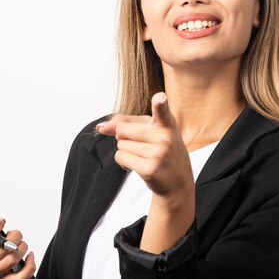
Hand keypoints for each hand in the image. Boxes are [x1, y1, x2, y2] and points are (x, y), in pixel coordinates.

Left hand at [97, 92, 195, 251]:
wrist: (178, 181)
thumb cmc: (163, 150)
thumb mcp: (151, 130)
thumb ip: (126, 122)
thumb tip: (100, 127)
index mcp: (166, 123)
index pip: (162, 110)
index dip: (159, 102)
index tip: (160, 98)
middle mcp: (164, 137)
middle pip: (122, 129)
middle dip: (124, 137)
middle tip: (142, 144)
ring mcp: (157, 154)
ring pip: (120, 145)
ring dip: (126, 150)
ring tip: (144, 156)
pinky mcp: (149, 169)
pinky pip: (121, 157)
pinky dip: (124, 162)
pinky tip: (139, 165)